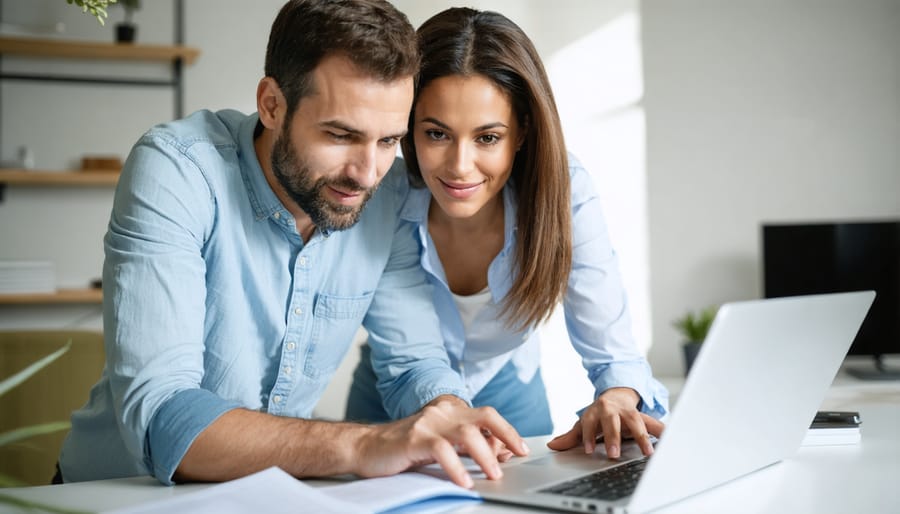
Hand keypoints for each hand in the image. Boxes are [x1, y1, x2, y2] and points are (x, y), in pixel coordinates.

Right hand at [355, 395, 528, 487]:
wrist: (366, 447)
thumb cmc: (404, 448)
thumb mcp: (441, 444)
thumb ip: (466, 446)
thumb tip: (499, 454)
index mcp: (450, 410)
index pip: (487, 416)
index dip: (505, 432)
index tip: (519, 449)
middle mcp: (442, 411)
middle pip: (484, 416)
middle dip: (506, 434)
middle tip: (519, 454)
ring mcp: (428, 422)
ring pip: (467, 433)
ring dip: (485, 455)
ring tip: (494, 475)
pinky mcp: (414, 438)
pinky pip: (442, 450)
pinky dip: (457, 468)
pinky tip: (464, 481)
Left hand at [547, 387, 663, 458]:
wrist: (618, 395)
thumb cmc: (600, 414)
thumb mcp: (585, 423)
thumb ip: (572, 436)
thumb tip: (553, 445)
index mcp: (595, 411)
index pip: (589, 423)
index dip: (588, 436)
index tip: (588, 450)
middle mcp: (612, 409)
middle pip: (612, 421)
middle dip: (613, 437)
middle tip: (613, 454)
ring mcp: (629, 412)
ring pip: (636, 422)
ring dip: (642, 437)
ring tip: (647, 452)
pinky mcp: (644, 416)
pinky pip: (656, 424)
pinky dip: (664, 432)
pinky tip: (671, 441)